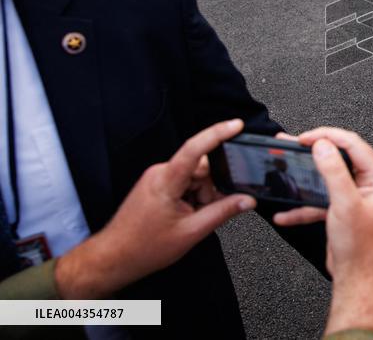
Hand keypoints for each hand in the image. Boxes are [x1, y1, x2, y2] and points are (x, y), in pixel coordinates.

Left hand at [55, 119, 253, 298]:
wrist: (113, 258)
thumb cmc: (142, 248)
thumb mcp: (191, 232)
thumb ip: (223, 212)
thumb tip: (246, 200)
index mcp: (166, 181)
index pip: (195, 148)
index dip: (218, 133)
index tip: (236, 125)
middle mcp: (160, 173)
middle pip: (202, 168)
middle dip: (211, 189)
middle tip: (204, 212)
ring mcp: (157, 178)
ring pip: (195, 178)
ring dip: (201, 196)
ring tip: (190, 218)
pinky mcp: (157, 184)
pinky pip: (185, 183)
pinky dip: (192, 197)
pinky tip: (185, 215)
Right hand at [299, 127, 372, 336]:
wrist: (358, 278)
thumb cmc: (362, 247)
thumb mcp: (345, 204)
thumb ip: (334, 171)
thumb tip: (323, 145)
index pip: (353, 144)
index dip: (328, 136)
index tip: (305, 138)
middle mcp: (368, 183)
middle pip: (339, 157)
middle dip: (314, 153)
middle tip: (292, 146)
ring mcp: (354, 196)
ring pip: (326, 179)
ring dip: (305, 179)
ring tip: (285, 169)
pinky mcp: (342, 210)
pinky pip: (321, 200)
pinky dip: (303, 206)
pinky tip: (286, 213)